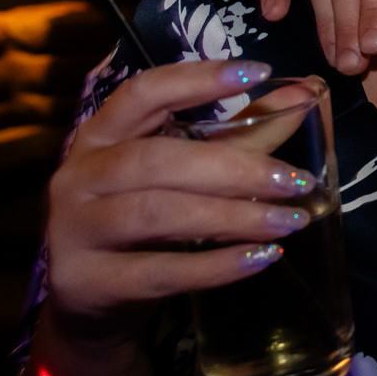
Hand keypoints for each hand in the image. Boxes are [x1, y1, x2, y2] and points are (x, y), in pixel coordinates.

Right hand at [45, 60, 316, 345]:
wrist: (87, 302)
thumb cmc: (143, 224)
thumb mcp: (185, 173)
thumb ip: (242, 134)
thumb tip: (302, 96)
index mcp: (102, 134)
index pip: (143, 93)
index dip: (198, 79)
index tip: (260, 72)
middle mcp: (80, 175)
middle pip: (156, 160)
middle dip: (235, 168)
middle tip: (296, 180)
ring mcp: (75, 230)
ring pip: (157, 214)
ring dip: (234, 217)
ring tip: (291, 221)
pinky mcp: (86, 281)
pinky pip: (159, 271)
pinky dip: (217, 266)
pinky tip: (263, 257)